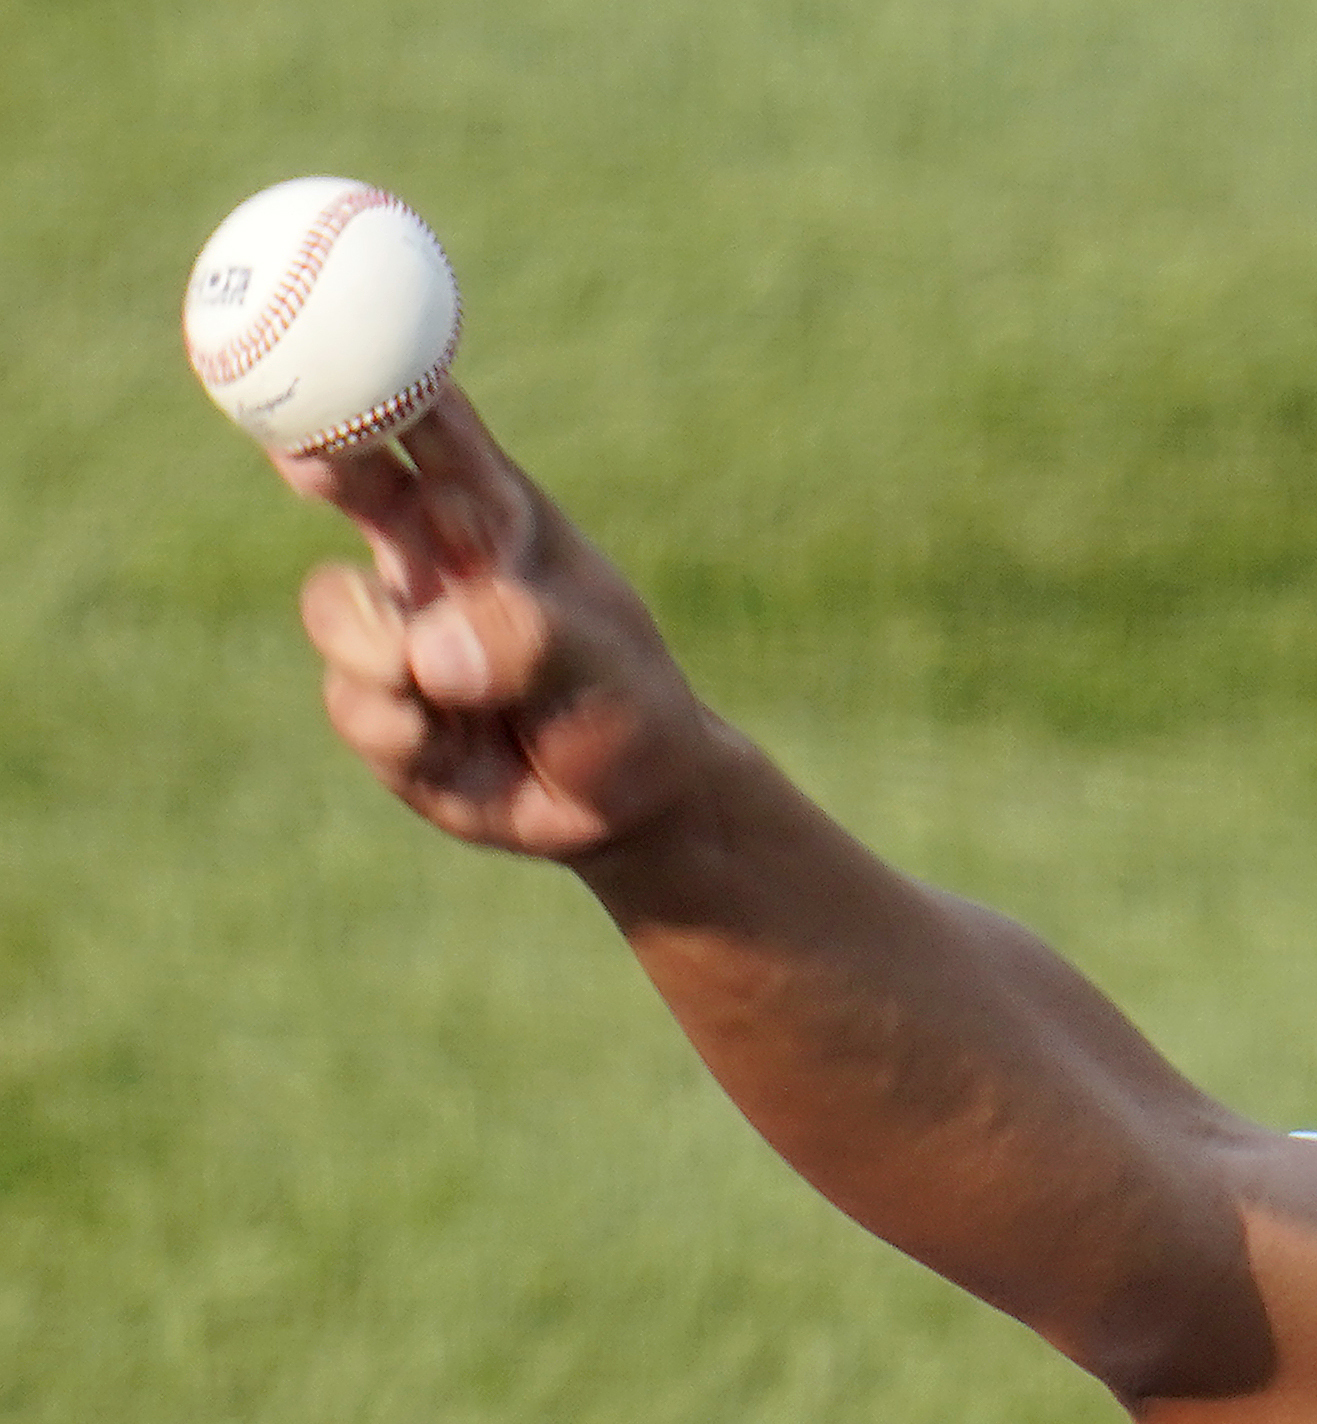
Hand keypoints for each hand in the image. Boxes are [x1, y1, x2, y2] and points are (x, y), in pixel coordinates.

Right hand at [279, 390, 722, 860]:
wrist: (626, 810)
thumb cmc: (629, 710)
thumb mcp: (604, 672)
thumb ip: (526, 644)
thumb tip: (426, 651)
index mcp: (497, 520)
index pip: (435, 429)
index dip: (387, 379)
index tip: (347, 337)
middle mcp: (435, 559)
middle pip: (352, 480)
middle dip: (316, 455)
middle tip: (304, 456)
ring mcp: (399, 629)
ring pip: (336, 609)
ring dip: (371, 648)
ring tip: (430, 686)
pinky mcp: (380, 706)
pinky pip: (355, 704)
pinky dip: (399, 732)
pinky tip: (450, 751)